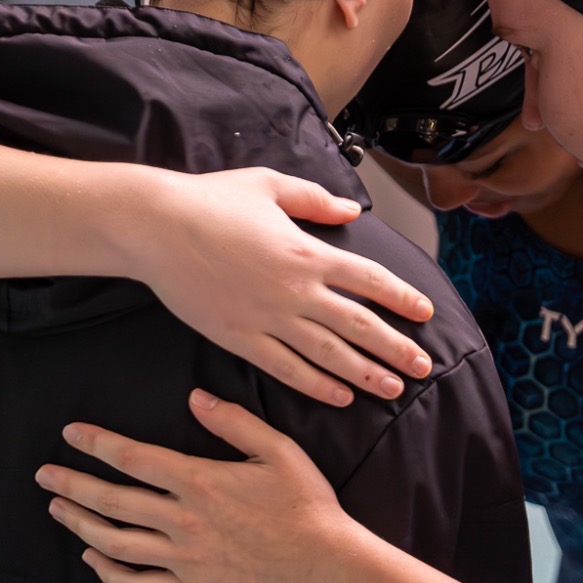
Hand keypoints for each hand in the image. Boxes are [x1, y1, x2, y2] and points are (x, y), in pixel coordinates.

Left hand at [38, 389, 358, 582]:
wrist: (324, 563)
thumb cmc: (305, 503)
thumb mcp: (277, 450)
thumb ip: (233, 421)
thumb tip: (195, 397)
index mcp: (201, 481)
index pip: (134, 458)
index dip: (97, 444)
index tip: (71, 433)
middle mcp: (185, 520)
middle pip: (113, 502)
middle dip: (73, 485)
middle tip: (45, 474)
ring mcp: (185, 558)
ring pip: (117, 544)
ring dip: (80, 525)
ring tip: (59, 509)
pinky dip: (109, 572)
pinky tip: (93, 558)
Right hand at [130, 168, 435, 407]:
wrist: (156, 228)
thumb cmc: (210, 200)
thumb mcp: (270, 186)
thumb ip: (315, 200)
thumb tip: (351, 211)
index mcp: (307, 252)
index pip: (370, 280)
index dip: (402, 299)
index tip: (425, 313)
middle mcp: (295, 290)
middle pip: (359, 325)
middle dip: (396, 348)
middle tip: (424, 366)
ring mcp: (268, 319)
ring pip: (329, 355)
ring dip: (365, 374)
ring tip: (394, 389)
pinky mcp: (239, 338)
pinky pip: (286, 369)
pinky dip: (316, 386)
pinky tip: (340, 397)